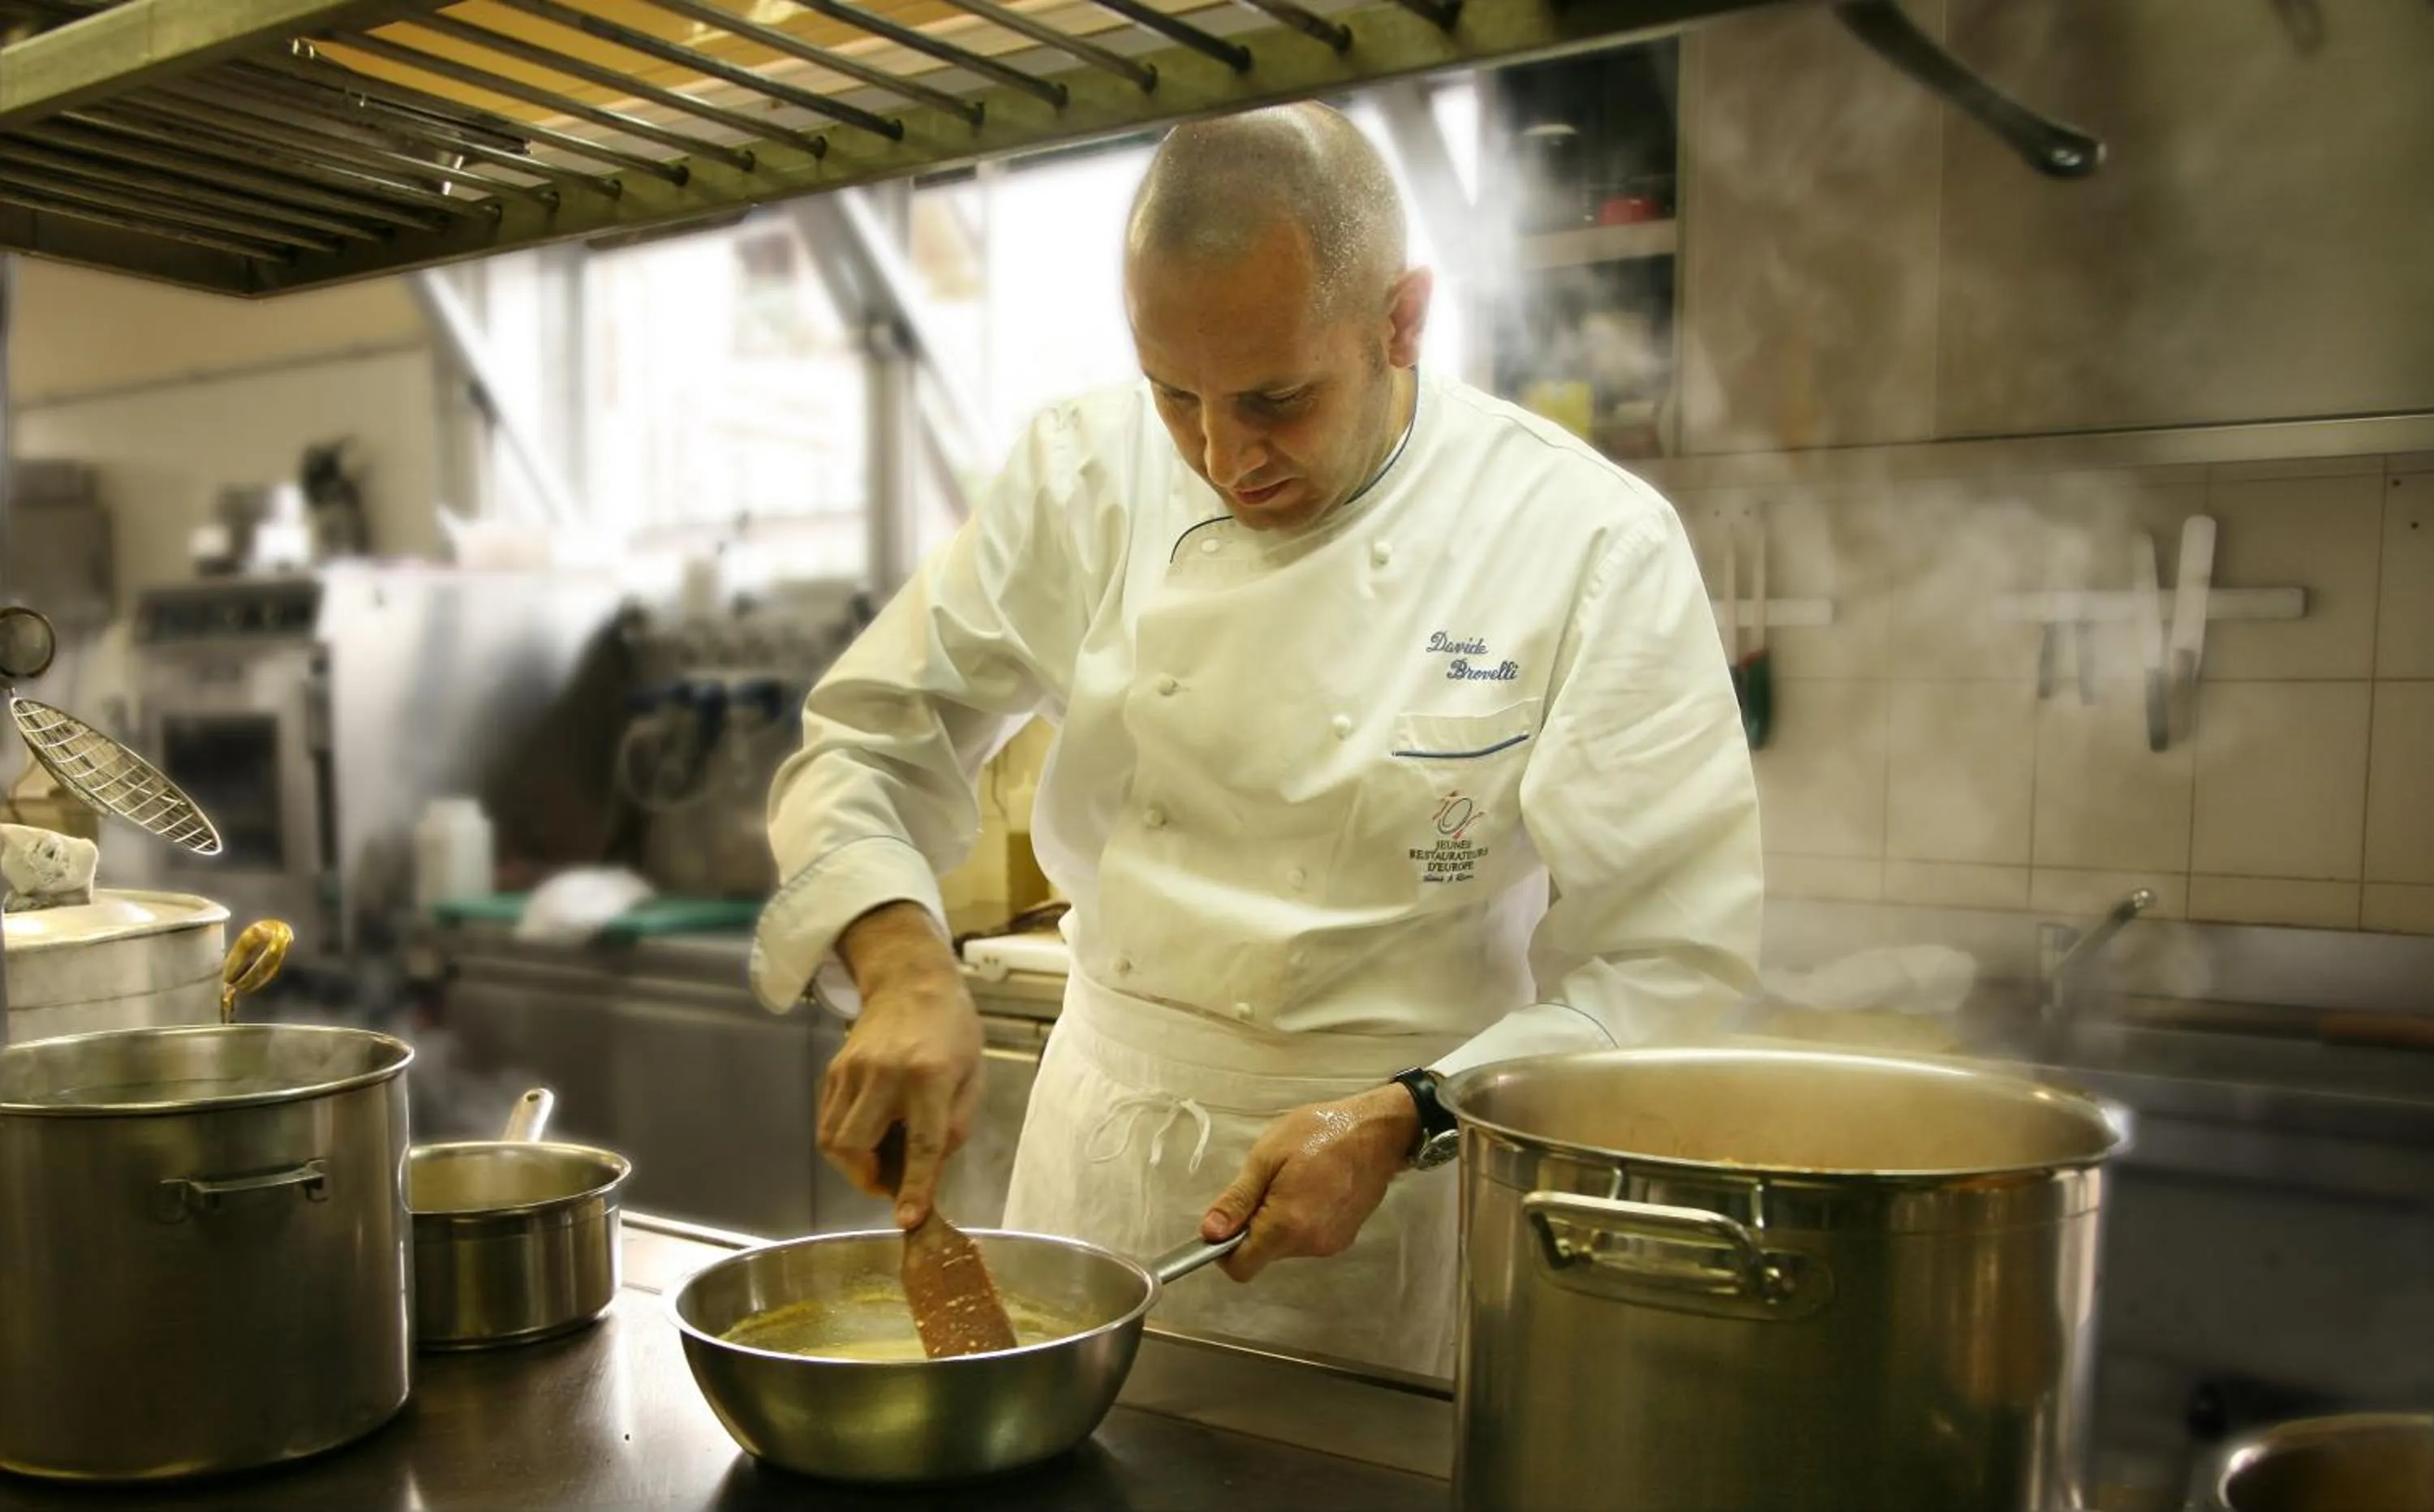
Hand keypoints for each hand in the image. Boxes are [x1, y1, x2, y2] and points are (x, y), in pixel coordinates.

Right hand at [819, 903, 983, 1229]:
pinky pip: (827, 1122)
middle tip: (893, 1180)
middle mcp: (883, 1073)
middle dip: (868, 1178)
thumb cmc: (952, 1032)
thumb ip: (953, 1128)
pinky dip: (844, 1142)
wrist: (912, 982)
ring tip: (882, 1156)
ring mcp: (852, 1071)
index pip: (920, 1143)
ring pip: (832, 1140)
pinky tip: (870, 1132)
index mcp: (929, 1077)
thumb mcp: (972, 1079)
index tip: (907, 1219)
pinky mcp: (834, 1071)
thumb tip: (927, 1172)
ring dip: (853, 1164)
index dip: (914, 1186)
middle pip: (854, 1146)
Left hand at [1199, 1085, 1419, 1281]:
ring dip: (1278, 1222)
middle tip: (1268, 1184)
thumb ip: (1238, 1199)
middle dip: (1254, 1227)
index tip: (1228, 1219)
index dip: (1224, 1249)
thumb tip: (1209, 1234)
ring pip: (1285, 1247)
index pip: (1241, 1267)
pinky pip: (1307, 1239)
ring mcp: (1331, 1244)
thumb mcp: (1267, 1156)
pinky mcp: (1345, 1238)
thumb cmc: (1318, 1133)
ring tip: (1294, 1180)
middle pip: (1263, 1255)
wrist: (1379, 1131)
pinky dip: (1300, 1221)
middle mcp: (1310, 1245)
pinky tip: (1313, 1188)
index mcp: (1286, 1226)